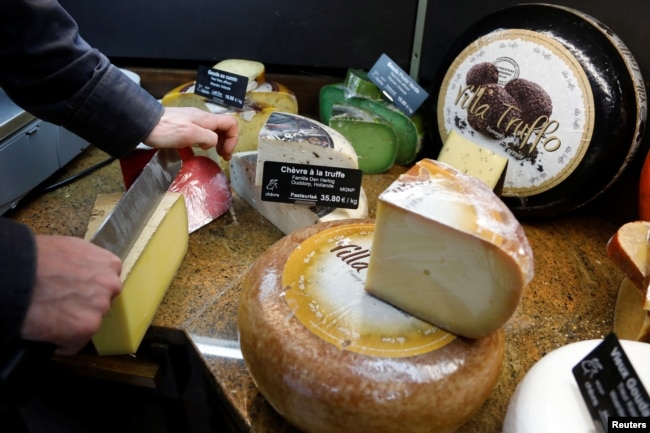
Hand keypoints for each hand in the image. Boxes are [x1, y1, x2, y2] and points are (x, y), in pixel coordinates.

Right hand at [20, 235, 122, 355]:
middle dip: (83, 306)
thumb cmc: (36, 258)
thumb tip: (82, 274)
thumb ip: (86, 263)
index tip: (75, 291)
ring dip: (72, 323)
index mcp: (109, 264)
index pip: (106, 282)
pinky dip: (61, 343)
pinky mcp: (86, 328)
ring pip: (89, 322)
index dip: (88, 288)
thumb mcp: (71, 249)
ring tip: (51, 316)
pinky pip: (75, 344)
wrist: (16, 274)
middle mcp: (111, 285)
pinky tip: (47, 331)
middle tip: (61, 304)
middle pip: (101, 302)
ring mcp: (100, 307)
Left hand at [143, 107, 238, 160]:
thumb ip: (208, 137)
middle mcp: (202, 118)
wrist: (144, 123)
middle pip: (223, 127)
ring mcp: (192, 120)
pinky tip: (197, 148)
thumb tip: (214, 143)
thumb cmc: (166, 130)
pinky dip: (205, 141)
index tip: (225, 153)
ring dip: (217, 142)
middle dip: (227, 141)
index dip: (233, 139)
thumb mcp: (191, 135)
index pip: (231, 123)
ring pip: (213, 130)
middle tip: (223, 156)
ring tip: (212, 153)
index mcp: (206, 119)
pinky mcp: (184, 125)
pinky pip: (201, 132)